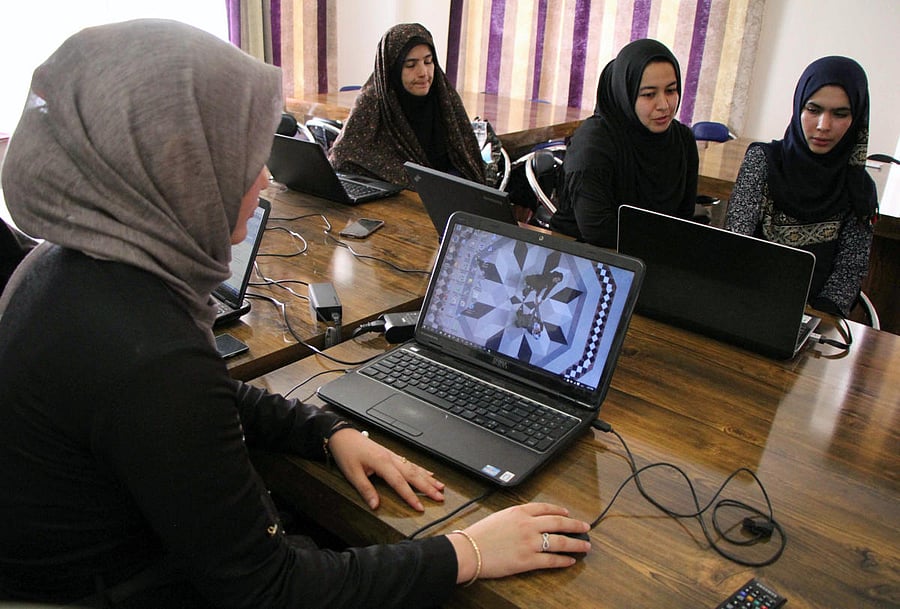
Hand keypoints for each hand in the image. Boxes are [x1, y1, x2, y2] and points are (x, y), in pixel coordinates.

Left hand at [326, 428, 444, 510]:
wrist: (343, 435)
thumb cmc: (347, 452)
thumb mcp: (352, 473)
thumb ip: (366, 489)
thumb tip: (376, 505)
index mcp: (382, 463)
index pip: (400, 483)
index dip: (411, 496)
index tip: (420, 507)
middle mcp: (391, 458)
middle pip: (413, 475)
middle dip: (428, 487)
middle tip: (440, 497)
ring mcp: (393, 455)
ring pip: (415, 468)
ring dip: (428, 478)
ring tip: (441, 487)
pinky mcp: (391, 454)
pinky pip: (410, 462)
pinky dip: (422, 469)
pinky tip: (429, 473)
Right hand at [448, 503, 590, 583]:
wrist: (468, 551)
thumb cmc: (479, 535)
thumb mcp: (498, 517)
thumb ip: (515, 518)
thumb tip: (527, 520)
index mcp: (519, 512)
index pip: (546, 508)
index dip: (560, 510)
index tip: (567, 512)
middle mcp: (528, 525)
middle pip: (558, 522)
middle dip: (575, 524)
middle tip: (586, 527)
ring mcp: (529, 543)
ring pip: (560, 541)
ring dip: (576, 543)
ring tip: (585, 545)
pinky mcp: (528, 560)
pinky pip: (552, 560)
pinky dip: (564, 560)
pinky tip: (571, 561)